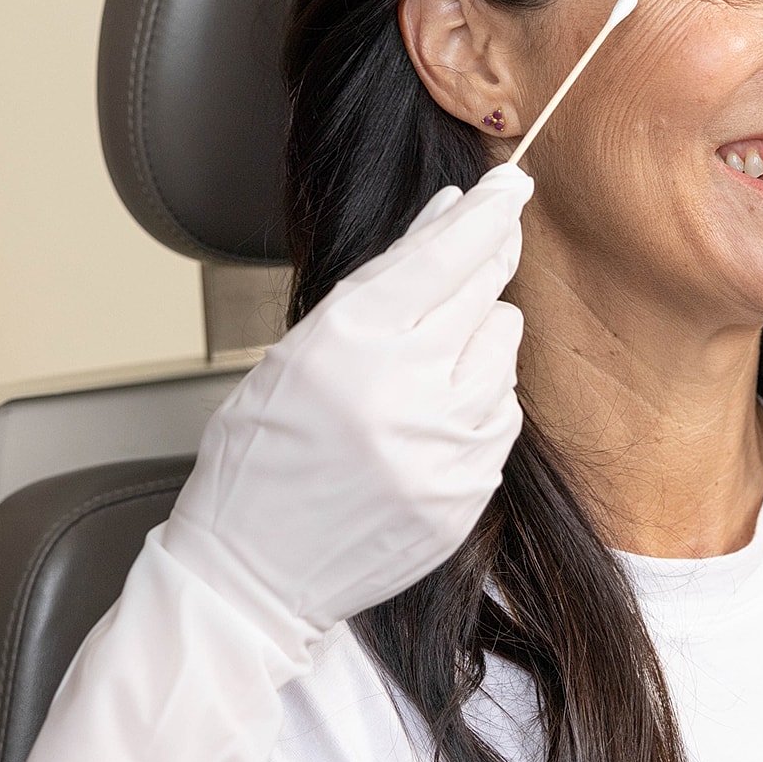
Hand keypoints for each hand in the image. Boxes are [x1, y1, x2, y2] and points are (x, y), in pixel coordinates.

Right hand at [0, 162, 533, 761]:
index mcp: (346, 344)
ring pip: (503, 349)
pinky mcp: (467, 491)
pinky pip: (503, 414)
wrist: (252, 574)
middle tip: (500, 228)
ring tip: (433, 354)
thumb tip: (446, 218)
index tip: (510, 187)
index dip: (484, 215)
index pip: (441, 255)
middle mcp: (402, 390)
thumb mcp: (298, 352)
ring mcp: (442, 446)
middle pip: (483, 292)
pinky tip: (441, 406)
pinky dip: (482, 396)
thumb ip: (380, 285)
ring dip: (481, 334)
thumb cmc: (258, 459)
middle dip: (493, 255)